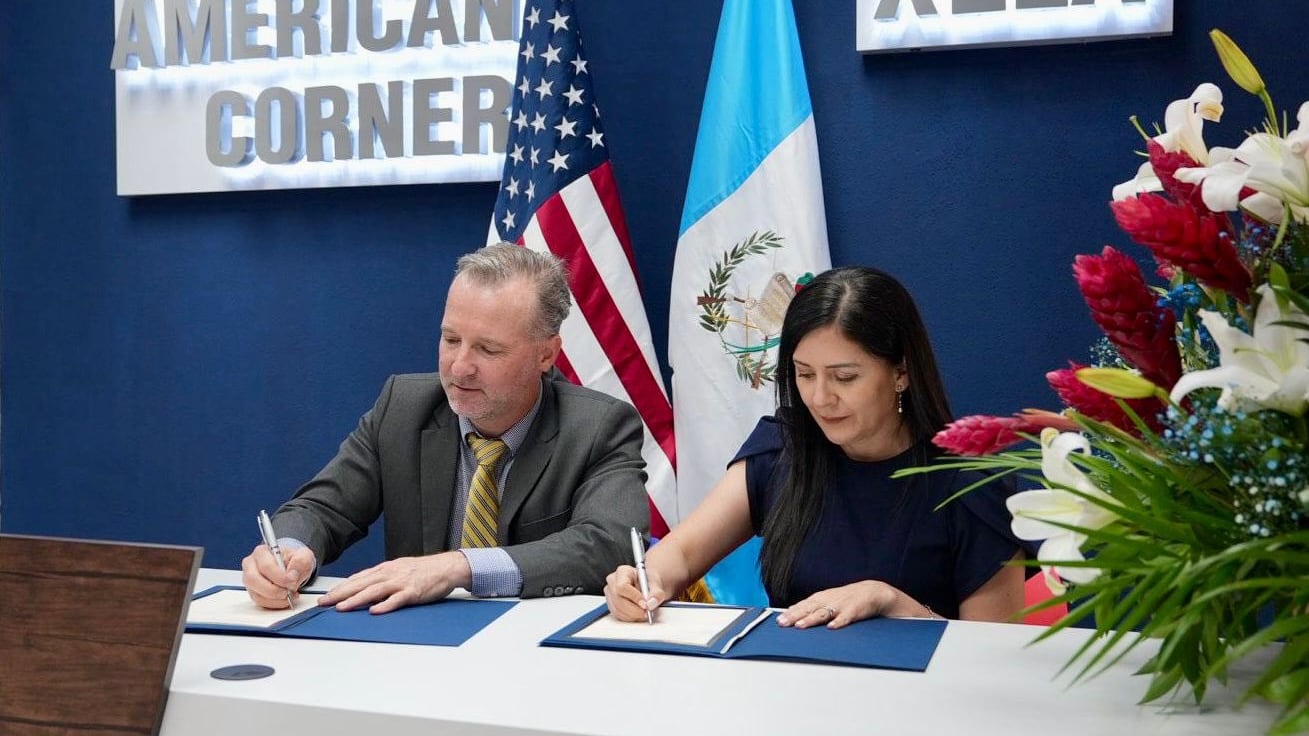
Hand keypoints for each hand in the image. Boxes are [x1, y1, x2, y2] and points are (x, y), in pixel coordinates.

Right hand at [241, 544, 314, 609]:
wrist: (292, 567)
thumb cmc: (294, 559)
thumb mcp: (303, 555)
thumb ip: (300, 561)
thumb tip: (292, 574)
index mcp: (262, 552)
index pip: (265, 566)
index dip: (279, 577)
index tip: (292, 581)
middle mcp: (251, 565)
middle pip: (253, 580)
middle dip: (273, 590)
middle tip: (288, 592)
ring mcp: (250, 580)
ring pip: (255, 594)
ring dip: (274, 599)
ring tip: (289, 596)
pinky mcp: (253, 592)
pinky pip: (260, 602)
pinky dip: (274, 604)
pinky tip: (284, 600)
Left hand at [317, 552, 471, 613]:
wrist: (446, 567)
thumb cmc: (423, 571)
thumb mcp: (398, 570)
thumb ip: (381, 579)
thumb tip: (362, 589)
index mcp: (385, 569)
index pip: (357, 579)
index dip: (340, 588)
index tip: (326, 597)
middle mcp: (390, 574)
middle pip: (361, 584)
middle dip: (340, 594)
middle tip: (324, 603)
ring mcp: (401, 582)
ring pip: (374, 591)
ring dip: (356, 600)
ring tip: (341, 608)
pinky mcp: (413, 592)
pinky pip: (397, 599)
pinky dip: (385, 605)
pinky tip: (374, 611)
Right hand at [603, 564, 665, 621]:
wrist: (647, 586)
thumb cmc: (649, 582)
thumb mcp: (656, 584)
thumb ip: (656, 593)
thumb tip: (651, 604)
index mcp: (622, 571)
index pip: (623, 586)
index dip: (634, 597)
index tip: (645, 604)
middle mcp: (613, 581)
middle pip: (618, 600)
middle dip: (634, 610)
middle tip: (646, 613)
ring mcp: (610, 594)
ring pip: (617, 609)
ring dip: (632, 615)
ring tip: (643, 613)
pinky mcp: (611, 604)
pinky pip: (617, 615)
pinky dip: (629, 618)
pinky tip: (637, 615)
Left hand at [775, 581, 901, 629]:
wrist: (872, 592)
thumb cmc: (847, 598)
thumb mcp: (827, 600)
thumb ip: (812, 607)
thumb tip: (792, 613)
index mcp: (821, 598)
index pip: (802, 606)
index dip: (790, 613)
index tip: (778, 621)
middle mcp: (828, 601)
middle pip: (809, 609)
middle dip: (795, 616)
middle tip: (783, 623)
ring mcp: (841, 605)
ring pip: (824, 613)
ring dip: (811, 619)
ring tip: (800, 625)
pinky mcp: (854, 611)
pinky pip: (846, 618)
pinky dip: (839, 622)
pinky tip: (832, 627)